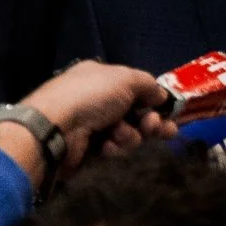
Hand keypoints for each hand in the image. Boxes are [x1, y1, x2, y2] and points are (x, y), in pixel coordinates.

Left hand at [10, 61, 168, 182]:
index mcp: (101, 77)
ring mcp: (91, 125)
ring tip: (120, 136)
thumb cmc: (91, 96)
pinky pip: (114, 148)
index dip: (153, 100)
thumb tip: (161, 95)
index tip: (169, 112)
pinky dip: (114, 147)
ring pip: (128, 133)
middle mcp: (96, 99)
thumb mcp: (125, 79)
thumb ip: (149, 85)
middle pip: (135, 113)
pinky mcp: (88, 148)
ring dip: (130, 136)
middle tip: (159, 130)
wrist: (56, 129)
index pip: (135, 88)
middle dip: (150, 123)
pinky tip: (107, 146)